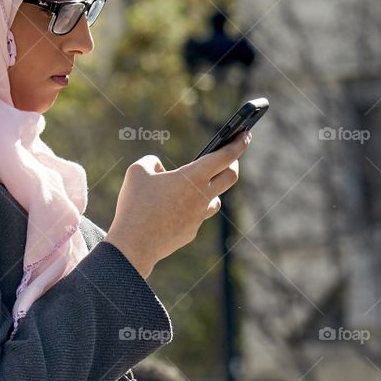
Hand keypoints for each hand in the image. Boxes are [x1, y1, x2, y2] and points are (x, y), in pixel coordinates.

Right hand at [105, 130, 251, 278]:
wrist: (134, 245)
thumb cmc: (135, 205)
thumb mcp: (137, 172)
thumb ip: (152, 162)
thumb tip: (159, 169)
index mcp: (193, 177)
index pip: (225, 156)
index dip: (239, 144)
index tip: (246, 136)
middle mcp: (202, 196)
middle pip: (231, 177)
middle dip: (233, 163)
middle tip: (229, 157)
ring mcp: (199, 217)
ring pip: (215, 200)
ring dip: (212, 190)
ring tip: (200, 186)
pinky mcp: (191, 232)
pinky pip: (196, 217)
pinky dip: (190, 209)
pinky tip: (174, 210)